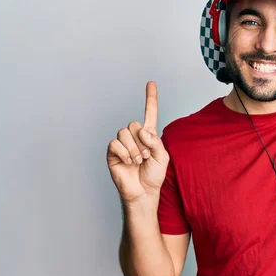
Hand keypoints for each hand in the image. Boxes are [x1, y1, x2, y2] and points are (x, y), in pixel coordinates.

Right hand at [106, 81, 169, 203]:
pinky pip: (115, 143)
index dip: (150, 98)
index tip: (151, 83)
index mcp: (148, 135)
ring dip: (134, 149)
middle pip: (133, 124)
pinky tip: (129, 162)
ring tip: (138, 161)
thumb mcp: (163, 157)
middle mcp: (134, 137)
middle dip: (141, 141)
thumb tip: (141, 131)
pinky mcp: (112, 153)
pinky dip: (124, 153)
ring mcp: (122, 144)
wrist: (144, 192)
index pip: (149, 113)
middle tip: (145, 156)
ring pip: (124, 132)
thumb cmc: (154, 175)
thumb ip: (155, 141)